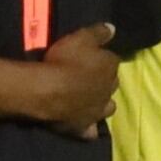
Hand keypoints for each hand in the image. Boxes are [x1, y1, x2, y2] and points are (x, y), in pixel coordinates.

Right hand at [29, 23, 120, 137]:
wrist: (47, 91)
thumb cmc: (64, 60)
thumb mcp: (81, 37)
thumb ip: (99, 32)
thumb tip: (113, 29)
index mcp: (110, 67)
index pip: (112, 60)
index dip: (102, 59)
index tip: (92, 57)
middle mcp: (108, 90)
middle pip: (111, 84)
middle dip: (104, 81)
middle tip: (89, 77)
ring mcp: (97, 111)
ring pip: (108, 108)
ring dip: (102, 103)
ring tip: (91, 100)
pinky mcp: (83, 127)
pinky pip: (91, 131)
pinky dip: (89, 128)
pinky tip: (84, 124)